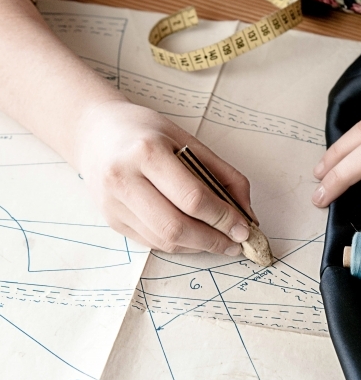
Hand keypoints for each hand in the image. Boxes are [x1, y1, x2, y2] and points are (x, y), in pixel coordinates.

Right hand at [75, 100, 255, 253]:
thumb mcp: (188, 140)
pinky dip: (180, 244)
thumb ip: (223, 175)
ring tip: (220, 242)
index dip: (223, 218)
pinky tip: (196, 237)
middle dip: (212, 241)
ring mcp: (113, 204)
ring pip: (163, 240)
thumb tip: (247, 213)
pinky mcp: (112, 220)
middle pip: (175, 227)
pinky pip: (152, 242)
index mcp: (147, 152)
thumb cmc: (147, 132)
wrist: (94, 132)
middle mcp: (124, 179)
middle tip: (235, 243)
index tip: (244, 228)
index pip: (192, 198)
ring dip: (198, 247)